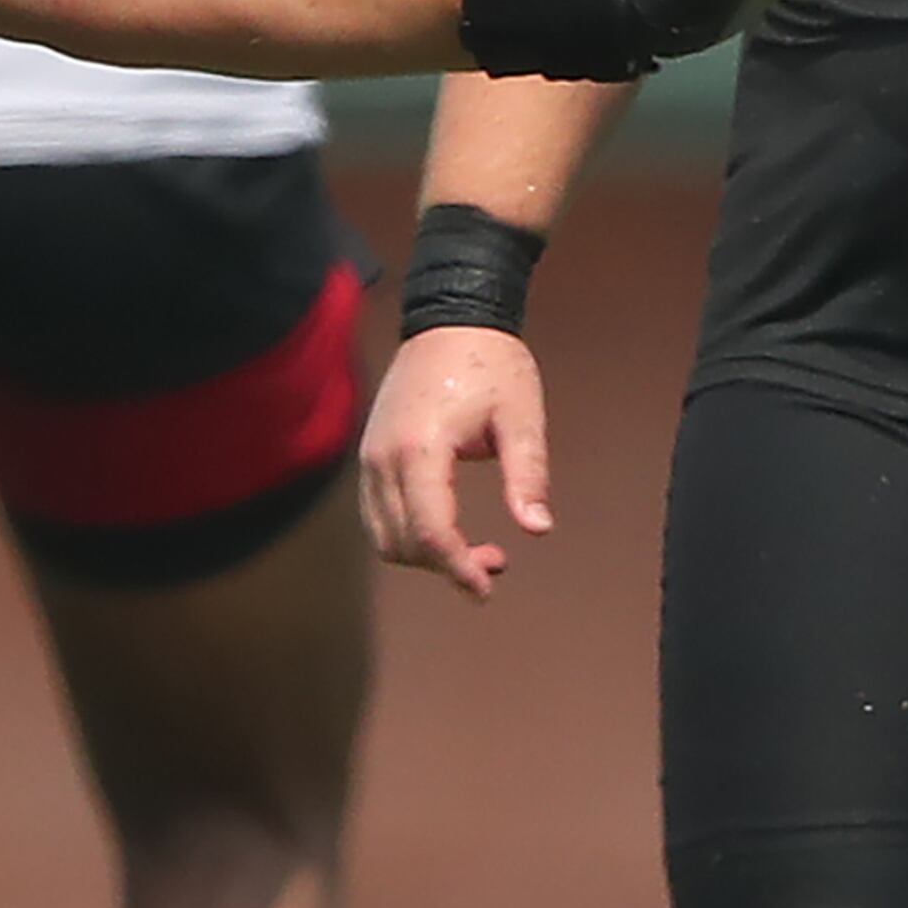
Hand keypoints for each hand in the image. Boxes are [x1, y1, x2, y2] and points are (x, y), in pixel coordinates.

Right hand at [361, 329, 550, 599]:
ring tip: (475, 549)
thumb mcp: (521, 418)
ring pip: (384, 537)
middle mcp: (384, 458)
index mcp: (421, 449)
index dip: (458, 568)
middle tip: (496, 563)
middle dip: (446, 565)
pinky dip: (409, 535)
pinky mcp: (370, 455)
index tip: (487, 588)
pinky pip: (378, 515)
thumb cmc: (492, 364)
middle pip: (403, 544)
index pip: (430, 531)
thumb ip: (528, 476)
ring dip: (426, 555)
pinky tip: (446, 527)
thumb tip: (537, 529)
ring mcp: (370, 457)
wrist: (451, 319)